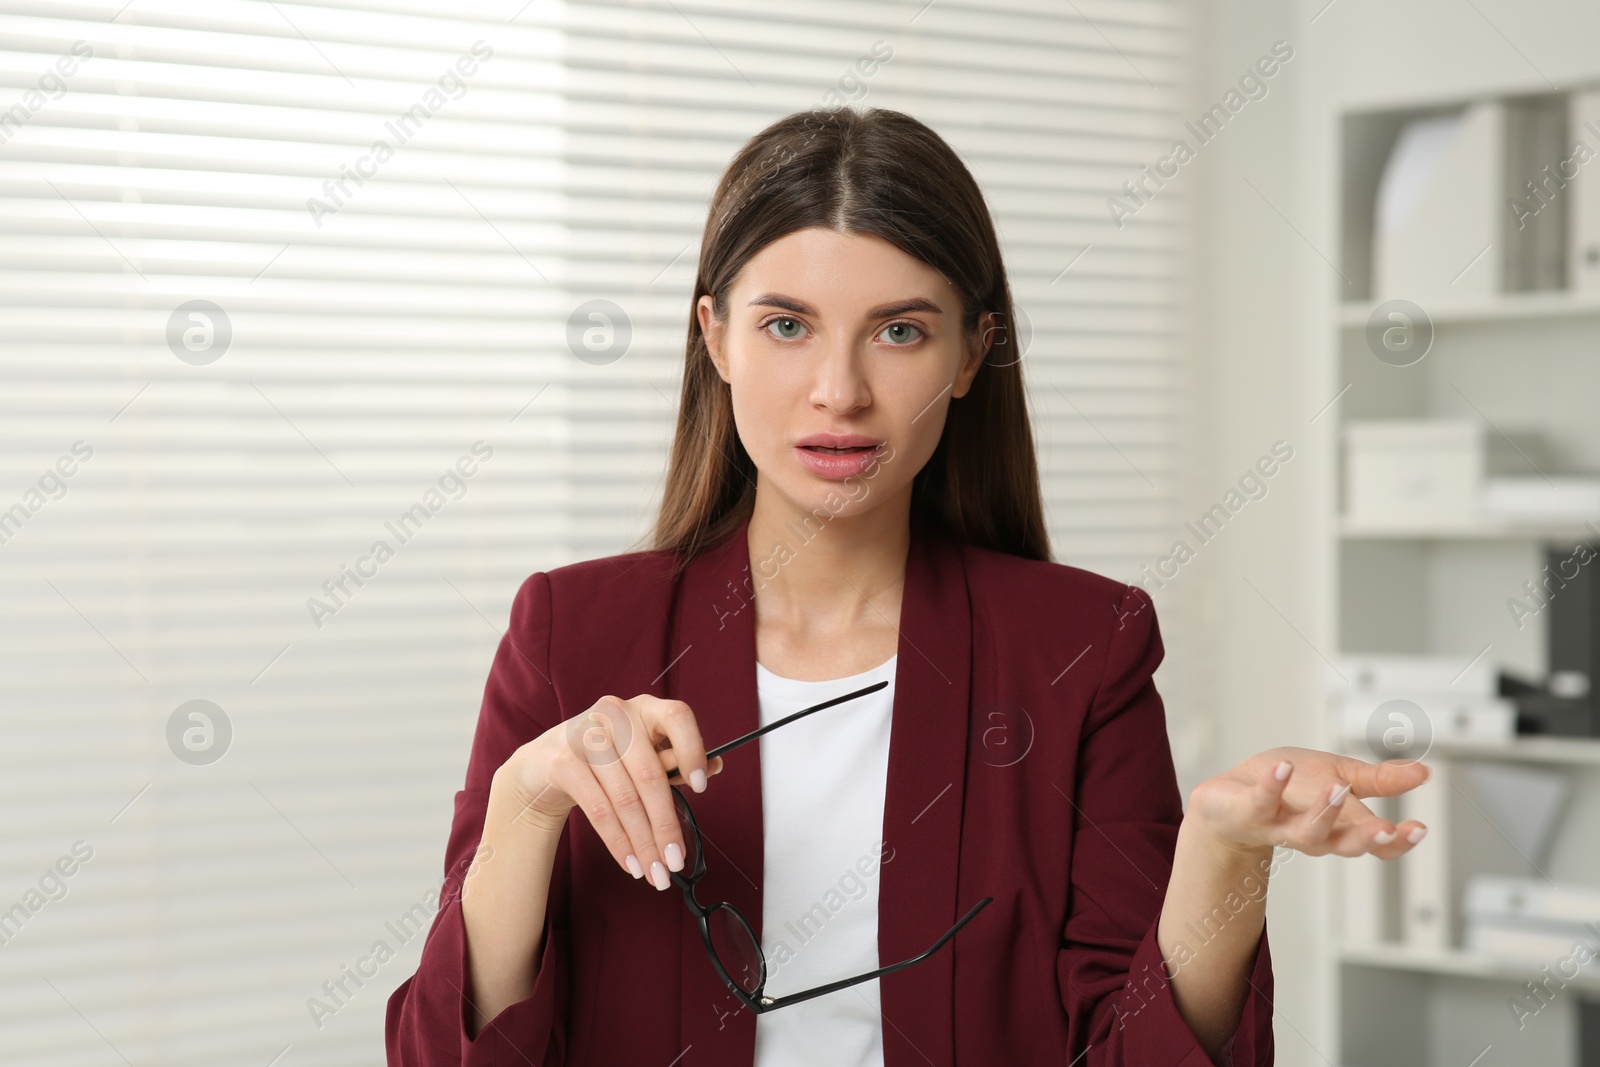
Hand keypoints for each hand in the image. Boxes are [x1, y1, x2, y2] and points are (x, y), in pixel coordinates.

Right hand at [496, 694, 724, 890]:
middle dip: (665, 825)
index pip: (677, 716)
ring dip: (643, 843)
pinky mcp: (562, 762)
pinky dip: (617, 842)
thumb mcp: (641, 755)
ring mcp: (585, 736)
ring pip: (624, 799)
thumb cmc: (606, 760)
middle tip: (676, 862)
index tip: (701, 788)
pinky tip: (629, 863)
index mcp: (644, 709)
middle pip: (649, 774)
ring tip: (655, 872)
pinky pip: (598, 810)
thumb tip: (716, 766)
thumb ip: (674, 760)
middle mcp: (614, 715)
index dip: (693, 750)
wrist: (543, 764)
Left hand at [1185, 746, 1430, 859]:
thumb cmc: (1287, 790)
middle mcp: (1313, 835)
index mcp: (1340, 827)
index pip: (1376, 842)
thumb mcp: (1339, 775)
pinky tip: (1283, 768)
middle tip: (1387, 828)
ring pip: (1307, 832)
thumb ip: (1378, 780)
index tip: (1420, 828)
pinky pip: (1262, 803)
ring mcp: (1280, 828)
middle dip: (1368, 838)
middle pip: (1346, 844)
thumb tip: (1423, 773)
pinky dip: (1272, 786)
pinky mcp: (1250, 813)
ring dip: (1325, 811)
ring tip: (1337, 787)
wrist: (1228, 796)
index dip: (1399, 841)